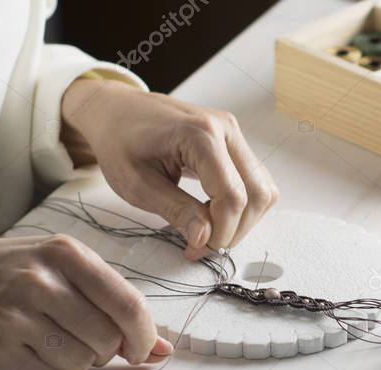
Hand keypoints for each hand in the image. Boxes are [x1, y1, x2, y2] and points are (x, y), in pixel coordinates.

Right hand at [0, 235, 171, 369]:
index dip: (145, 336)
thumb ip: (111, 300)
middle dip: (107, 352)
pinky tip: (29, 349)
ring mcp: (15, 315)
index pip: (128, 305)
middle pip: (108, 340)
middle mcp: (40, 281)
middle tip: (88, 342)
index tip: (144, 349)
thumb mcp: (58, 266)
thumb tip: (164, 347)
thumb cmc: (2, 272)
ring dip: (77, 362)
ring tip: (52, 340)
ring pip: (81, 362)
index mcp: (65, 254)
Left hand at [61, 79, 279, 259]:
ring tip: (207, 228)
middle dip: (236, 229)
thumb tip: (205, 239)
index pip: (232, 195)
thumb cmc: (120, 142)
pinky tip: (212, 211)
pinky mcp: (235, 142)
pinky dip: (242, 205)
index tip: (196, 248)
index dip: (221, 231)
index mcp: (200, 134)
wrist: (117, 110)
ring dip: (243, 219)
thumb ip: (176, 211)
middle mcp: (226, 129)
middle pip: (257, 194)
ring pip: (263, 190)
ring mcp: (234, 133)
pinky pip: (255, 181)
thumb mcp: (137, 184)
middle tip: (203, 244)